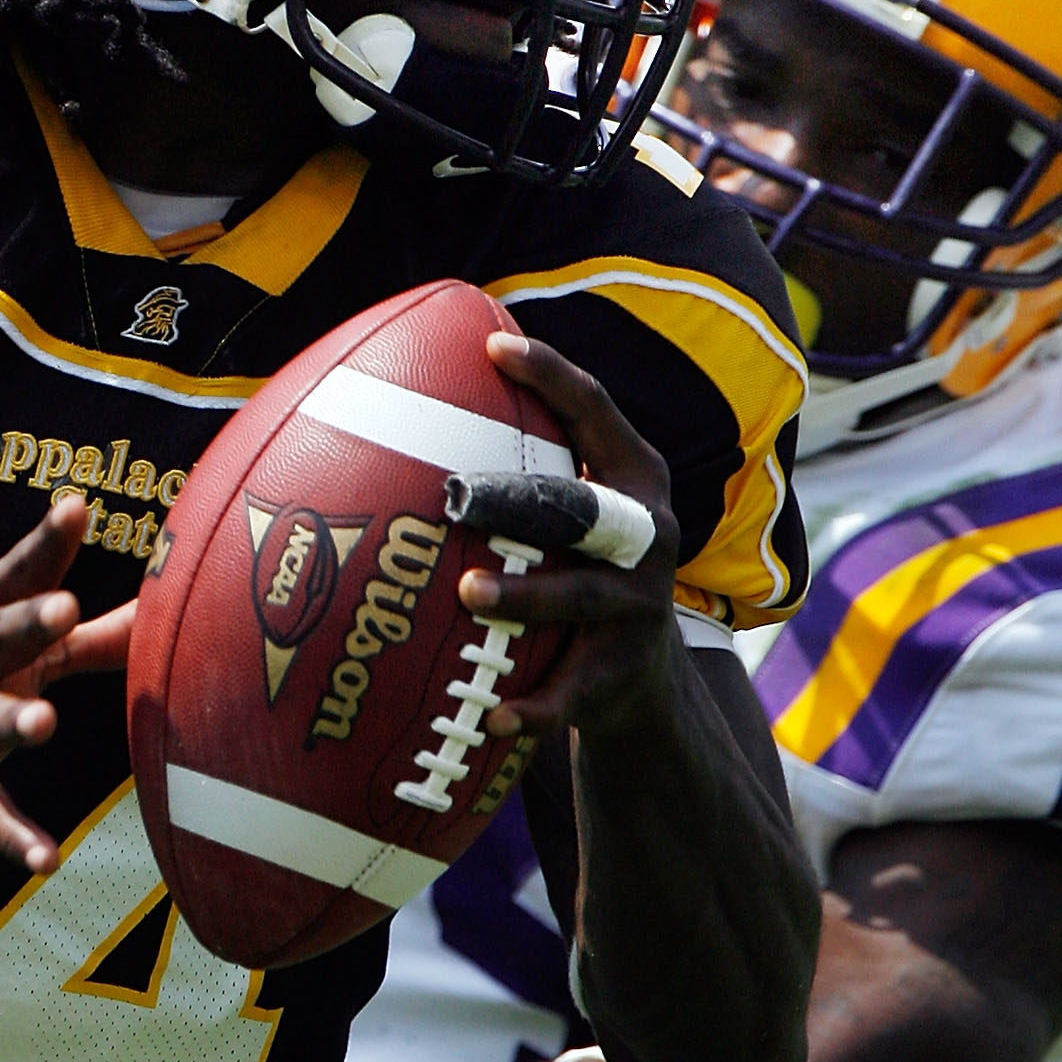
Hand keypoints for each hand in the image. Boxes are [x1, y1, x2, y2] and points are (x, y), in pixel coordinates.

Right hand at [0, 492, 132, 874]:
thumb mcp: (3, 654)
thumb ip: (82, 636)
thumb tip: (159, 612)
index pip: (14, 578)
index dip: (44, 544)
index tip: (75, 508)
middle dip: (28, 623)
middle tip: (64, 607)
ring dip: (11, 722)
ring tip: (42, 723)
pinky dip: (13, 838)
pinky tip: (46, 860)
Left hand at [466, 329, 681, 739]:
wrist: (640, 682)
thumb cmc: (577, 569)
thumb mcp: (569, 514)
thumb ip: (525, 463)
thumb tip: (416, 394)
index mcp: (633, 479)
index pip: (597, 412)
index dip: (551, 376)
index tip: (493, 345)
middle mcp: (645, 535)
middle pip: (585, 509)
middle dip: (524, 499)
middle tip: (456, 497)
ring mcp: (640, 605)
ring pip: (580, 596)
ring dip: (523, 596)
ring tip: (468, 593)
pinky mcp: (623, 670)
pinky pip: (574, 691)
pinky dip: (533, 706)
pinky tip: (491, 716)